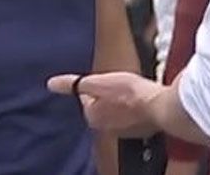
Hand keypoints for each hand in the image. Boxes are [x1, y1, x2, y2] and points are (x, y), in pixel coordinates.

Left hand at [48, 72, 162, 137]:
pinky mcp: (140, 130)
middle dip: (108, 95)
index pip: (87, 99)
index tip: (104, 79)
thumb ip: (74, 84)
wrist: (158, 106)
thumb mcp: (97, 82)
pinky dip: (135, 109)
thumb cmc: (129, 93)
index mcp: (92, 116)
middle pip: (102, 107)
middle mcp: (106, 128)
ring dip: (122, 102)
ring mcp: (124, 130)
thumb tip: (51, 84)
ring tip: (131, 90)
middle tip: (119, 83)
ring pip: (118, 112)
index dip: (95, 85)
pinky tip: (142, 100)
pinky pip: (133, 118)